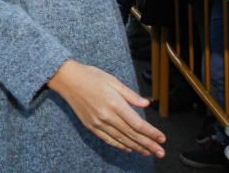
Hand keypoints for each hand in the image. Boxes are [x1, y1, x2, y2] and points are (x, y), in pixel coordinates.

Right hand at [48, 60, 164, 156]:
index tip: (162, 138)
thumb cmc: (90, 76)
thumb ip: (130, 94)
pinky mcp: (91, 126)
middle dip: (148, 144)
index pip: (137, 123)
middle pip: (132, 134)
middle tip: (160, 152)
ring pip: (121, 139)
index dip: (151, 133)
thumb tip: (146, 103)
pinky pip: (108, 139)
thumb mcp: (113, 80)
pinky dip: (120, 145)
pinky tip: (129, 148)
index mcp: (114, 103)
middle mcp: (107, 116)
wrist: (67, 79)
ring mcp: (98, 123)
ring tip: (148, 152)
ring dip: (136, 147)